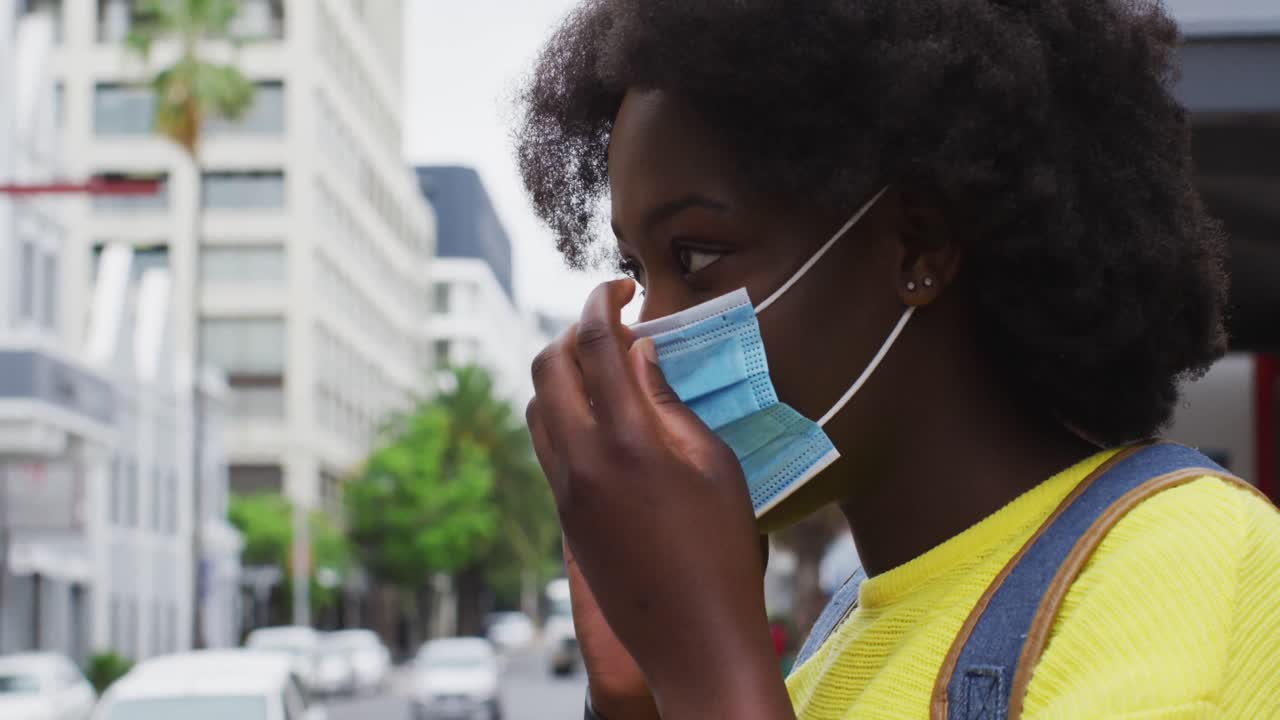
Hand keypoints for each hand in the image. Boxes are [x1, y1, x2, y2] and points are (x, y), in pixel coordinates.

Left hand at [526, 280, 793, 719]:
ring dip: (561, 371)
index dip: (602, 300)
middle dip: (573, 330)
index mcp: (628, 440)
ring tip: (606, 368)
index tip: (621, 286)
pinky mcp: (562, 513)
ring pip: (536, 404)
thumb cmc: (722, 549)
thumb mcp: (714, 465)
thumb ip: (670, 404)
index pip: (595, 343)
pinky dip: (560, 410)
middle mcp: (582, 459)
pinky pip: (543, 442)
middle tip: (613, 325)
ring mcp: (565, 488)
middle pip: (547, 364)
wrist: (692, 639)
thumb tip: (640, 355)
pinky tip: (600, 415)